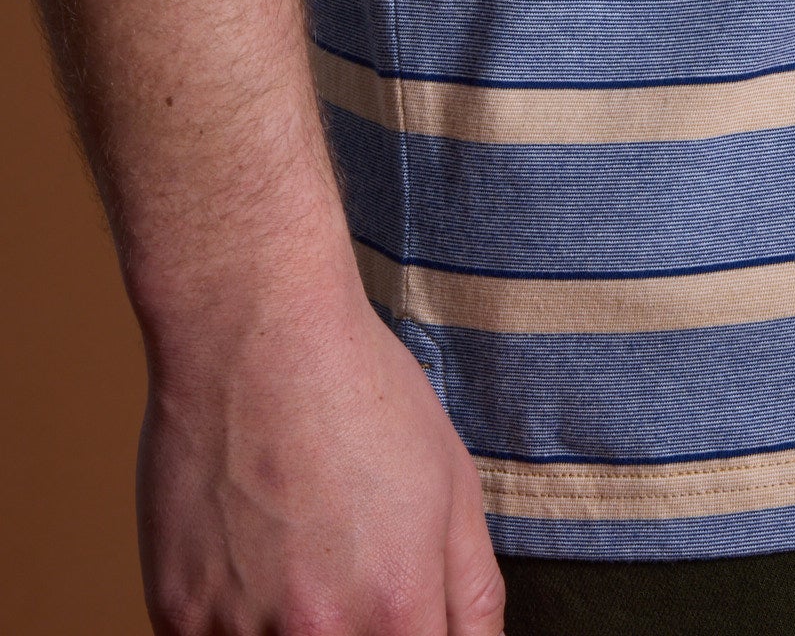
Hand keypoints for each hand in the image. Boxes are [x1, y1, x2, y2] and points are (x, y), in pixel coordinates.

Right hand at [138, 273, 504, 633]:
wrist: (255, 334)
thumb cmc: (360, 394)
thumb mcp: (454, 485)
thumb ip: (472, 596)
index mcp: (397, 610)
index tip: (401, 613)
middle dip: (349, 631)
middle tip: (342, 573)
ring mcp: (237, 633)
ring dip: (288, 629)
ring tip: (295, 559)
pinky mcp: (175, 616)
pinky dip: (232, 623)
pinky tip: (248, 558)